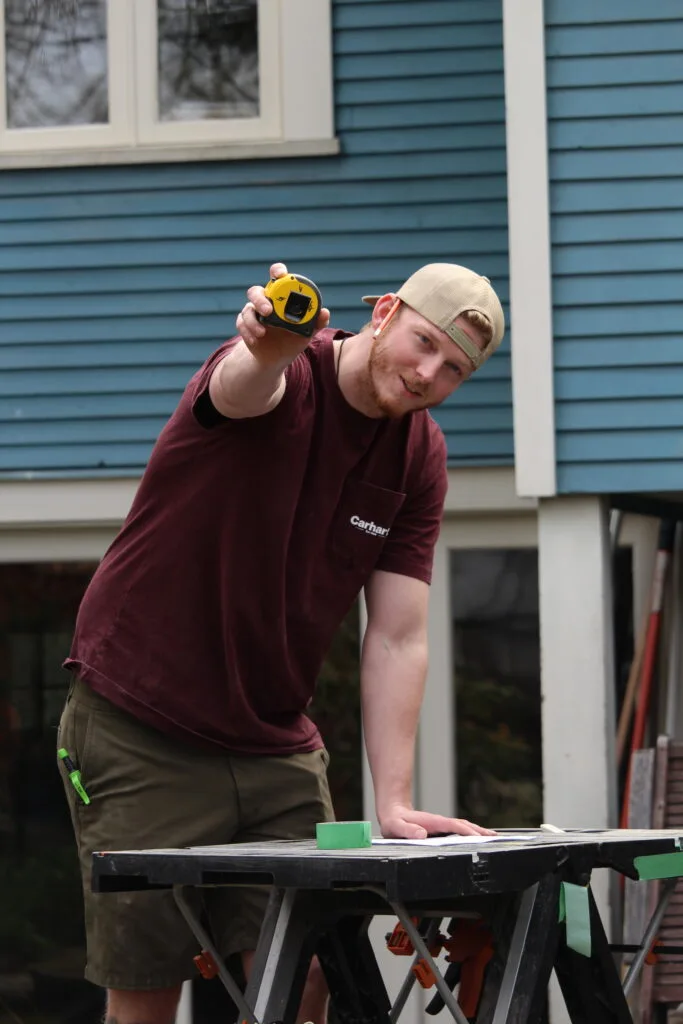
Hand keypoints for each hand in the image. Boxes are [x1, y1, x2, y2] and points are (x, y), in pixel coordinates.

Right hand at [237, 262, 329, 365]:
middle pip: (256, 291)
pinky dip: (247, 332)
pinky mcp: (245, 325)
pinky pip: (241, 324)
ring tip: (262, 333)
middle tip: (268, 311)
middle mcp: (266, 302)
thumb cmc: (293, 340)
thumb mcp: (307, 332)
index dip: (277, 271)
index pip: (277, 277)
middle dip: (260, 299)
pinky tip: (255, 341)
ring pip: (247, 309)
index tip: (280, 274)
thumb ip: (316, 322)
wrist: (278, 358)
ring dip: (252, 320)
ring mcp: (254, 313)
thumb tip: (325, 312)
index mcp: (281, 297)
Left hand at [379, 805, 496, 839]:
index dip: (467, 831)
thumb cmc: (394, 821)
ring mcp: (441, 825)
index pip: (454, 826)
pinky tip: (478, 838)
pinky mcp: (441, 828)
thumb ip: (407, 830)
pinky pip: (459, 830)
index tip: (479, 836)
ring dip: (478, 832)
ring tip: (493, 838)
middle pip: (464, 826)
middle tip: (495, 839)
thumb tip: (422, 834)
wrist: (393, 811)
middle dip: (479, 831)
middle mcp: (440, 822)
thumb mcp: (395, 826)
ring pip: (464, 827)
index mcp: (432, 822)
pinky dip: (471, 833)